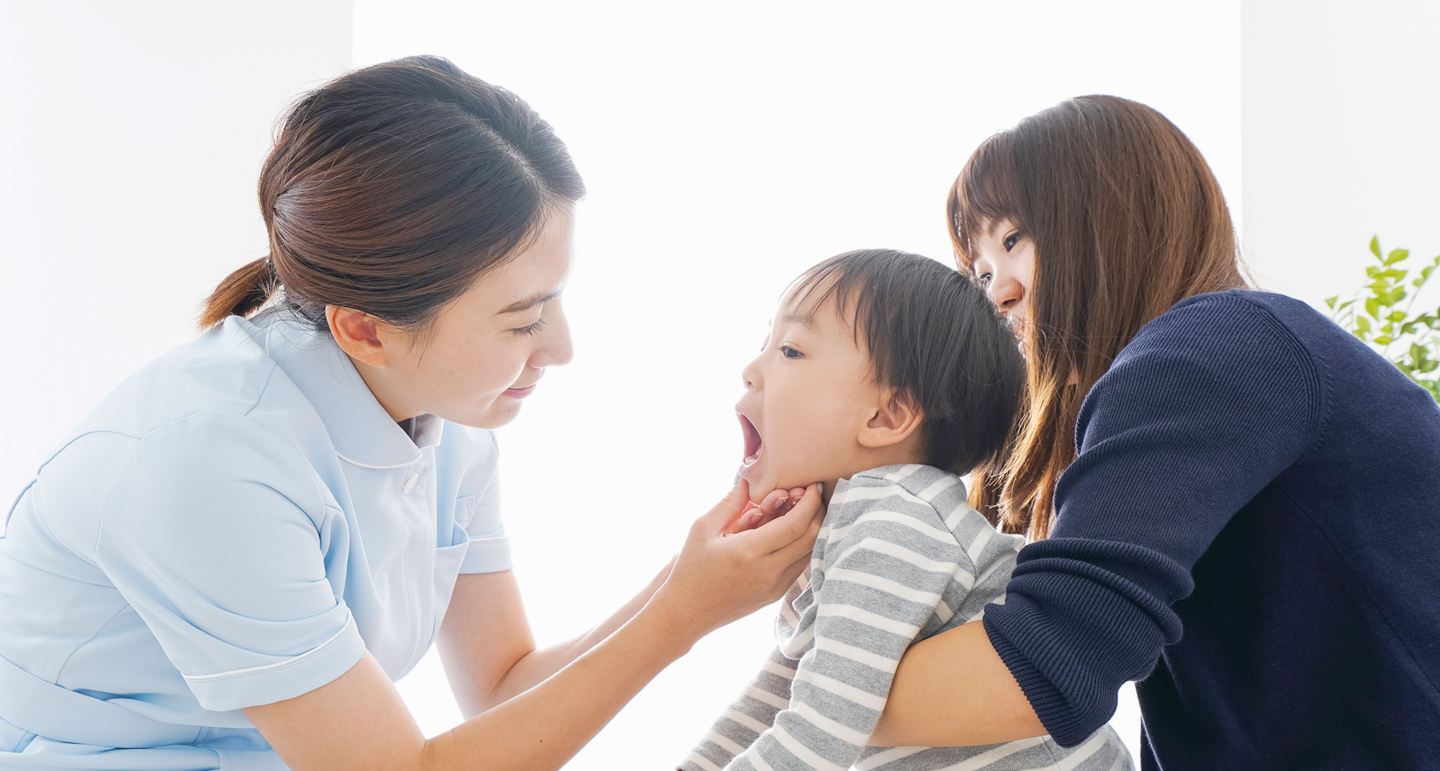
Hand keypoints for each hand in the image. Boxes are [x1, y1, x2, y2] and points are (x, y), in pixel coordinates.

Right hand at [648, 479, 823, 644]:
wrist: (686, 613)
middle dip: (818, 511)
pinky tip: (791, 530)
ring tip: (801, 509)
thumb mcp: (703, 528)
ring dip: (813, 528)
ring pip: (811, 552)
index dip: (809, 501)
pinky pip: (801, 565)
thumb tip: (750, 479)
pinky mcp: (776, 594)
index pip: (796, 524)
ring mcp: (775, 586)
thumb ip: (730, 501)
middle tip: (810, 493)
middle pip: (812, 537)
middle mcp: (768, 572)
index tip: (810, 485)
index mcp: (748, 552)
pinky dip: (803, 544)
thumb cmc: (690, 567)